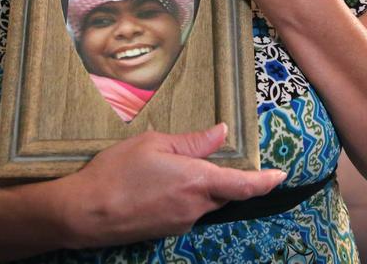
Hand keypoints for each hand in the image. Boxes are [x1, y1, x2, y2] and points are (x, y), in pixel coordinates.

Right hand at [59, 123, 285, 247]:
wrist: (85, 213)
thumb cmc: (116, 172)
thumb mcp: (154, 144)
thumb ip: (192, 142)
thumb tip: (221, 134)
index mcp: (196, 180)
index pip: (243, 184)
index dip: (265, 181)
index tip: (281, 175)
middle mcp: (195, 207)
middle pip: (221, 191)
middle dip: (215, 176)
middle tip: (189, 158)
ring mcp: (181, 223)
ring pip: (202, 201)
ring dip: (193, 186)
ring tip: (157, 171)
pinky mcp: (167, 232)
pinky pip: (185, 211)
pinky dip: (178, 197)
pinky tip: (151, 187)